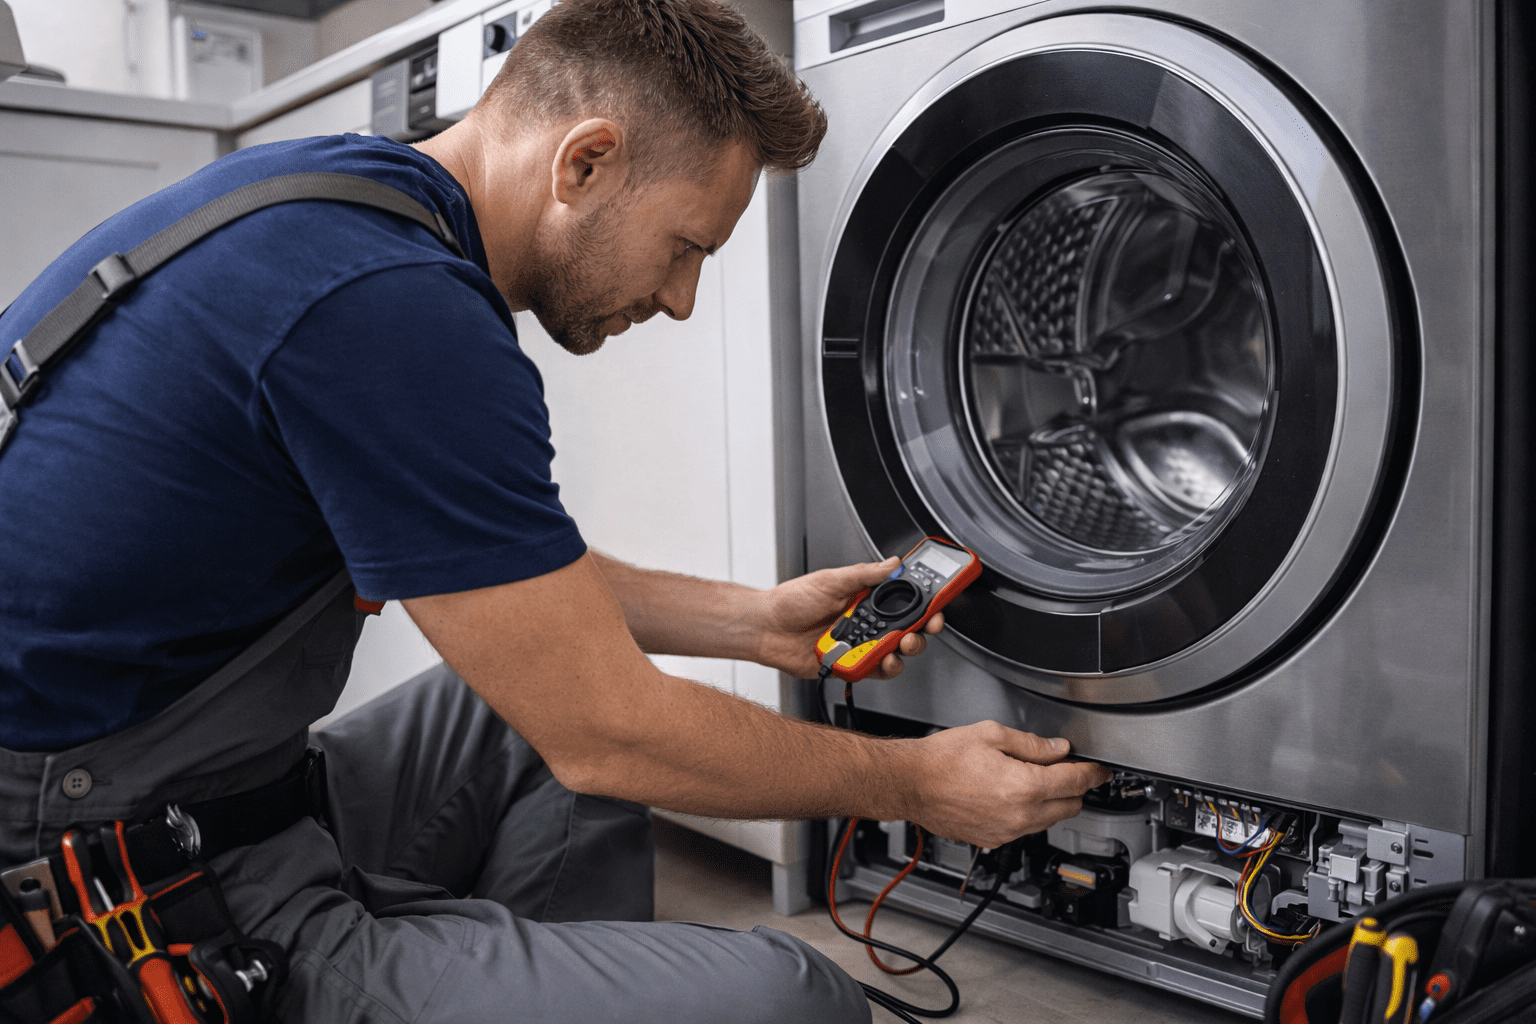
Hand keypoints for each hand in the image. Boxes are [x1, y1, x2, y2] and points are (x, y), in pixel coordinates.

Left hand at [750, 557, 943, 678]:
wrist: (766, 628)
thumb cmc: (791, 601)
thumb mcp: (831, 579)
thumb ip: (865, 573)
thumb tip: (893, 563)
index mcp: (866, 598)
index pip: (905, 598)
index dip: (925, 599)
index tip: (940, 596)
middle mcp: (867, 622)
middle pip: (908, 628)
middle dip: (923, 627)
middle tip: (925, 625)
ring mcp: (861, 644)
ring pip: (897, 652)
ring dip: (904, 650)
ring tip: (900, 645)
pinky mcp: (852, 665)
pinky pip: (877, 670)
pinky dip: (884, 667)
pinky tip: (881, 659)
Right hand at [900, 722, 1112, 847]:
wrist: (911, 784)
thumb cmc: (942, 759)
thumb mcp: (992, 735)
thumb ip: (1031, 744)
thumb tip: (1057, 750)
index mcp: (1024, 786)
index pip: (1076, 782)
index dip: (1093, 773)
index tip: (1100, 770)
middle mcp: (1019, 815)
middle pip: (1070, 807)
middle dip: (1074, 788)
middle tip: (1064, 768)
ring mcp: (1007, 831)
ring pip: (1049, 820)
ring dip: (1052, 802)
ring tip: (1032, 778)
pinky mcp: (993, 840)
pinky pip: (1025, 829)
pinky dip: (1029, 813)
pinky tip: (1011, 794)